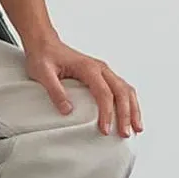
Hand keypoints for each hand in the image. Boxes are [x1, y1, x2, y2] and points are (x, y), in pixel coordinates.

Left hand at [24, 38, 142, 137]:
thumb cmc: (44, 57)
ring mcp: (103, 72)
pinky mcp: (102, 76)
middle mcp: (100, 68)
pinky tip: (130, 116)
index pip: (104, 92)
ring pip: (126, 89)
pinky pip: (122, 89)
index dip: (106, 112)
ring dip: (132, 109)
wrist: (45, 44)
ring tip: (136, 128)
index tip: (105, 130)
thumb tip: (68, 110)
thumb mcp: (43, 73)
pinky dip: (129, 103)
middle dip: (126, 114)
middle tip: (124, 133)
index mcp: (88, 68)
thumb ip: (55, 91)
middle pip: (121, 91)